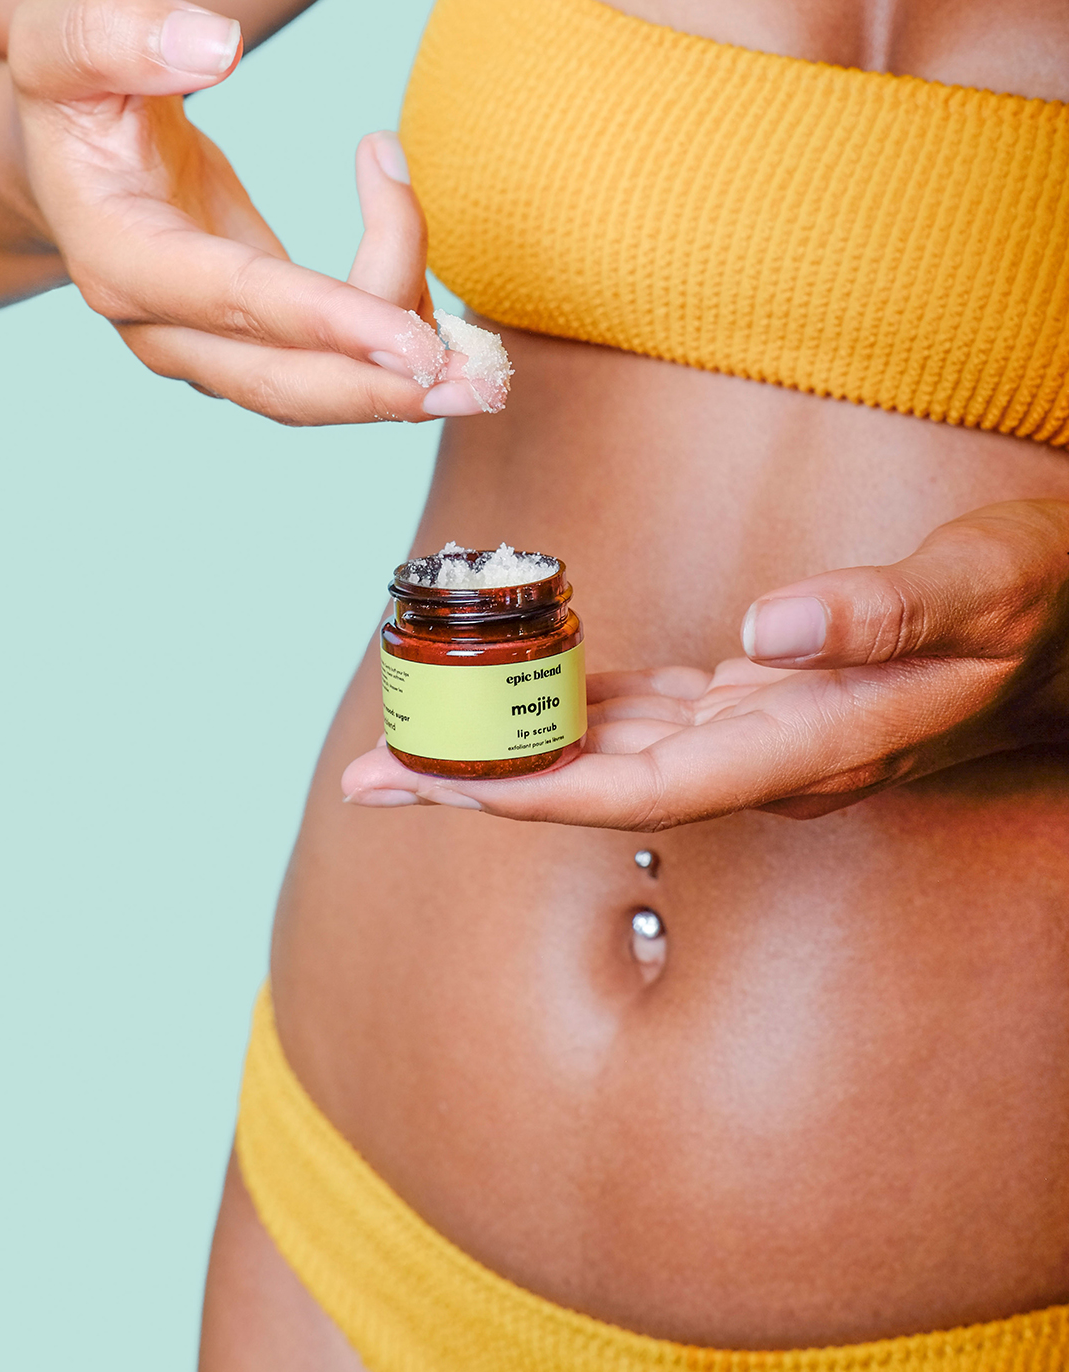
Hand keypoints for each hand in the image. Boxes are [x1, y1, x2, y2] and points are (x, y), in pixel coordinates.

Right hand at [7, 0, 491, 422]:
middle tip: (485, 386)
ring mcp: (210, 353)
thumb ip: (120, 34)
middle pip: (287, 385)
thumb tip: (219, 45)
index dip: (329, 324)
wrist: (67, 167)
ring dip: (407, 377)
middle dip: (387, 391)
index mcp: (122, 259)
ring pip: (323, 387)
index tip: (415, 343)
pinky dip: (394, 331)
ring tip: (482, 347)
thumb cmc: (75, 101)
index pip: (237, 300)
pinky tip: (431, 289)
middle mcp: (164, 330)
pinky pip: (336, 364)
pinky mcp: (254, 352)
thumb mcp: (63, 40)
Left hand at [341, 501, 1068, 827]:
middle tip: (370, 777)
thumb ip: (887, 611)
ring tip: (414, 743)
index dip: (537, 788)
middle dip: (487, 784)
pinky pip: (651, 717)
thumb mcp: (985, 584)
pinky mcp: (761, 700)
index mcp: (813, 737)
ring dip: (514, 750)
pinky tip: (523, 695)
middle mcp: (774, 751)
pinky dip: (577, 707)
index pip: (648, 785)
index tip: (440, 786)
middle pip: (603, 783)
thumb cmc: (1037, 601)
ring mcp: (762, 731)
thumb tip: (771, 632)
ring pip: (614, 753)